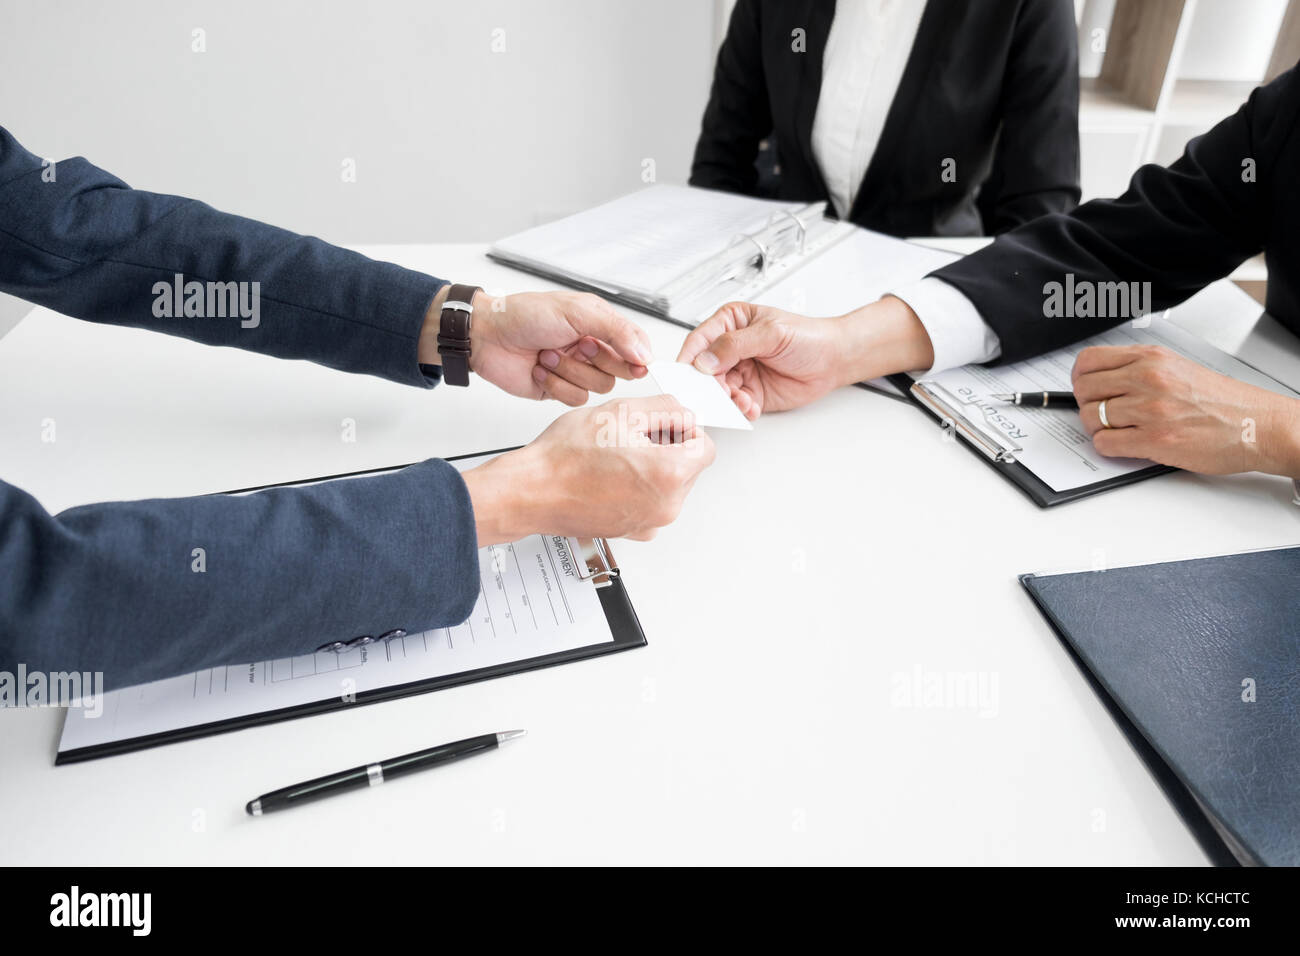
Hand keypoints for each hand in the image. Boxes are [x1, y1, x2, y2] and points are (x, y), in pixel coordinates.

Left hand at [419, 289, 650, 402]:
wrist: (486, 335)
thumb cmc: (526, 315)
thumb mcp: (578, 312)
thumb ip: (616, 331)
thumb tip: (646, 354)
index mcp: (598, 325)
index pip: (634, 346)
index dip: (636, 357)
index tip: (636, 363)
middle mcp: (590, 349)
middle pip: (619, 371)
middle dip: (598, 361)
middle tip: (579, 346)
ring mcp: (574, 371)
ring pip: (597, 387)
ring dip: (570, 371)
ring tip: (547, 354)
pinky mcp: (557, 389)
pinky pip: (575, 399)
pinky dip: (556, 384)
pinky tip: (539, 369)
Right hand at [461, 395, 715, 544]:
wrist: (532, 491)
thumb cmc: (566, 457)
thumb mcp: (621, 411)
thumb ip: (666, 408)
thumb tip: (683, 414)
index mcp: (670, 473)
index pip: (706, 447)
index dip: (685, 429)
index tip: (663, 426)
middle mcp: (666, 505)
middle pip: (690, 468)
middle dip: (669, 448)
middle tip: (632, 437)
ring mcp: (650, 523)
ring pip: (670, 486)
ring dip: (653, 468)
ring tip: (616, 456)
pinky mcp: (634, 532)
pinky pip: (651, 504)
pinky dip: (639, 490)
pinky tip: (611, 476)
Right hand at [676, 297, 934, 418]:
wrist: (834, 360)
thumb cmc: (808, 337)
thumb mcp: (772, 333)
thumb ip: (736, 344)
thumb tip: (705, 359)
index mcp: (731, 323)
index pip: (700, 340)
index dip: (689, 357)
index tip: (685, 374)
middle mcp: (730, 349)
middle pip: (703, 370)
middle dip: (707, 385)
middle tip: (716, 393)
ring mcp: (739, 372)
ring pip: (717, 390)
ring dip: (726, 399)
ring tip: (743, 400)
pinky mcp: (749, 393)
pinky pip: (734, 406)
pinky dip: (739, 410)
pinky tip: (751, 407)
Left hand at [1072, 344, 1299, 475]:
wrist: (1256, 425)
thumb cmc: (1222, 401)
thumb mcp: (1177, 367)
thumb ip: (1139, 369)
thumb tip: (1102, 380)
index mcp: (1151, 358)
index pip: (1088, 360)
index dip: (1080, 378)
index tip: (1085, 388)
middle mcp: (1148, 379)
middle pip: (1083, 390)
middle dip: (1088, 404)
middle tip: (1103, 413)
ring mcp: (1150, 409)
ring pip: (1090, 418)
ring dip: (1098, 428)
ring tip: (1120, 430)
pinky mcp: (1154, 440)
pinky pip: (1105, 444)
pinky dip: (1109, 447)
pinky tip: (1126, 444)